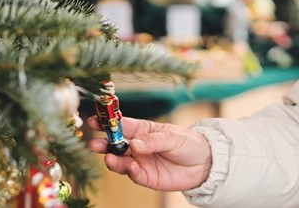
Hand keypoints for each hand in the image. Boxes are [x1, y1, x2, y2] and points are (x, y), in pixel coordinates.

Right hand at [87, 115, 211, 191]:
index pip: (122, 125)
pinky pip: (134, 175)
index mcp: (142, 130)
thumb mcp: (172, 137)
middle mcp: (137, 146)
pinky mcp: (146, 177)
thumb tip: (134, 144)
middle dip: (104, 144)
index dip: (107, 123)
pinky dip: (130, 172)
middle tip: (94, 144)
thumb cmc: (187, 144)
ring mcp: (140, 162)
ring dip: (113, 160)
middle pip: (116, 145)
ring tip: (110, 158)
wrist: (203, 164)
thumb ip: (153, 141)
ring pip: (121, 161)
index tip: (94, 121)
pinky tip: (131, 167)